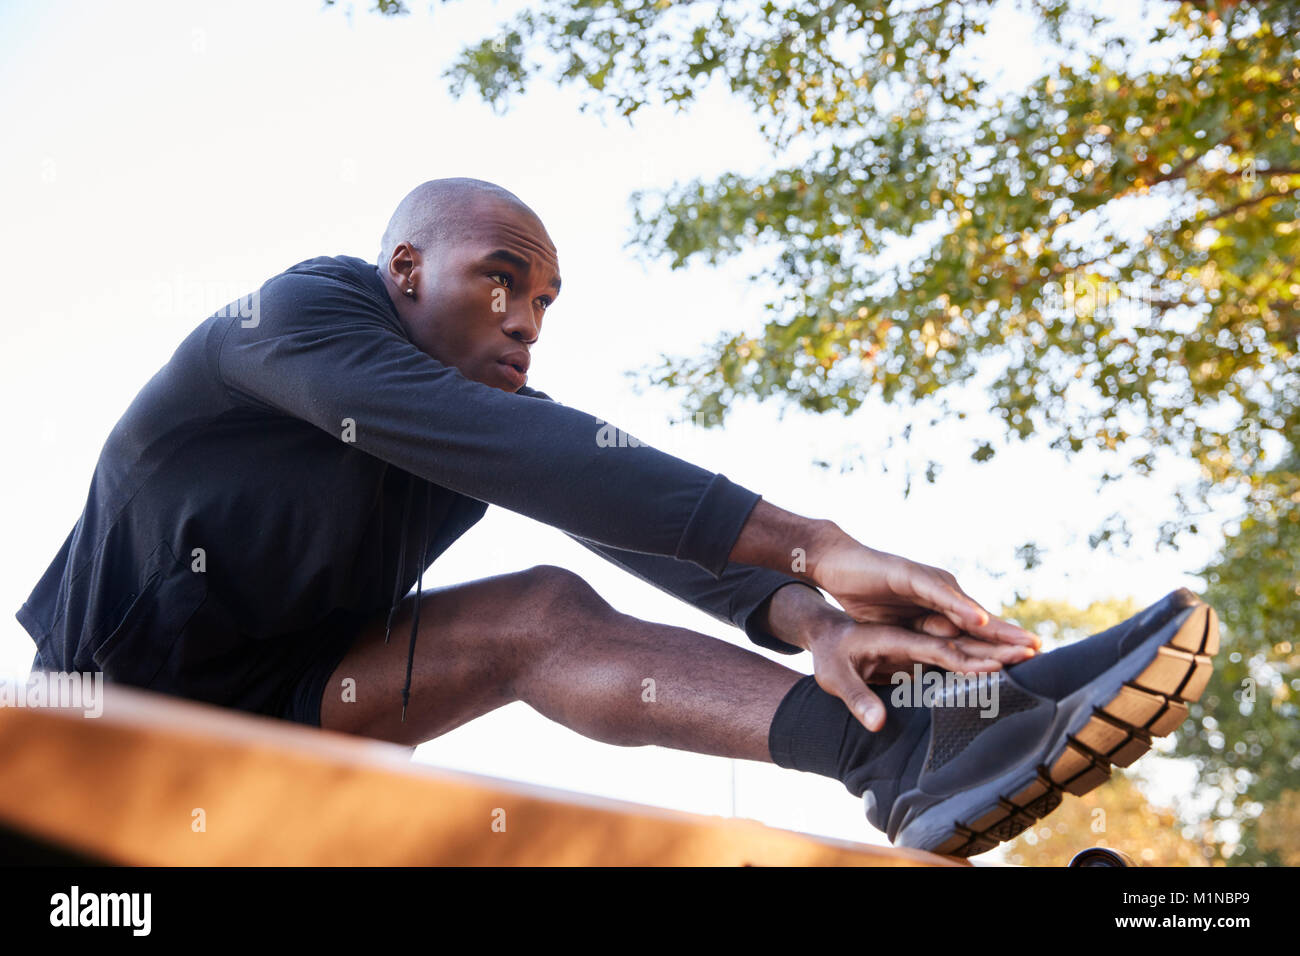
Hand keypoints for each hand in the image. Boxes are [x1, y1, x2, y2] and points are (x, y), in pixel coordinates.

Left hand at [804, 614, 1036, 731]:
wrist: (822, 632)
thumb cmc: (828, 652)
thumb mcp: (833, 675)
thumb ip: (857, 697)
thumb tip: (878, 726)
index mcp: (896, 633)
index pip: (939, 645)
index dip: (969, 655)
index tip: (1000, 664)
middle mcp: (914, 630)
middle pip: (962, 637)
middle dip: (998, 643)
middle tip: (1036, 650)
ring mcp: (921, 635)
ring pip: (964, 641)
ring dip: (995, 647)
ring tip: (1031, 655)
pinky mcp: (922, 646)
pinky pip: (954, 650)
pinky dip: (978, 655)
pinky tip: (1002, 668)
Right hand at [809, 524, 1039, 651]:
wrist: (835, 564)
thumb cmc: (865, 598)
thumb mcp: (893, 635)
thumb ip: (917, 651)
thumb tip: (935, 675)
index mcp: (936, 614)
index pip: (973, 638)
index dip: (999, 653)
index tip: (1027, 670)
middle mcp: (940, 596)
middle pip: (980, 624)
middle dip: (1010, 641)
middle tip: (1040, 655)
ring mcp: (928, 583)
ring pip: (967, 609)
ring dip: (996, 628)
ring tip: (1022, 644)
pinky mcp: (909, 575)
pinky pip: (938, 594)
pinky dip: (959, 607)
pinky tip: (978, 621)